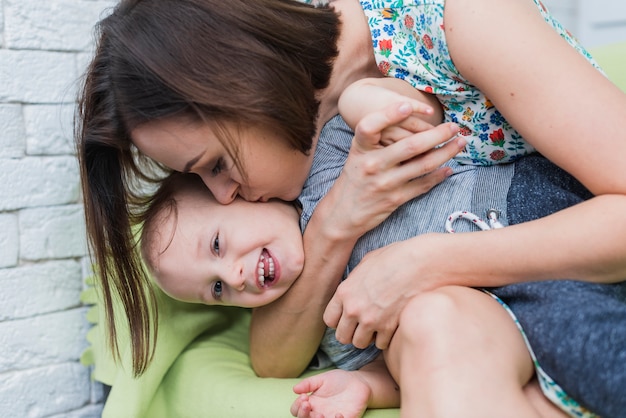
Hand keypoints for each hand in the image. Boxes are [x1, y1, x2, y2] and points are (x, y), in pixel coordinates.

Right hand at [291, 370, 370, 417]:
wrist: (359, 382)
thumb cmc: (339, 380)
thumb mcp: (322, 379)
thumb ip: (309, 384)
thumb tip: (294, 389)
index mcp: (312, 403)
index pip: (297, 410)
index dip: (297, 406)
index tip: (303, 396)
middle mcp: (319, 413)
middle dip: (303, 414)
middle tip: (307, 404)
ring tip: (320, 414)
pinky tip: (338, 414)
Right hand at [318, 103, 463, 241]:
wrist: (342, 214)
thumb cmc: (353, 179)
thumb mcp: (357, 155)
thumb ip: (377, 141)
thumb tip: (409, 123)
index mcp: (360, 149)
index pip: (370, 126)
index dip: (389, 114)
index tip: (408, 105)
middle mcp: (372, 164)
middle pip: (411, 145)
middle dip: (438, 134)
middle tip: (454, 127)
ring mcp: (385, 183)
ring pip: (424, 164)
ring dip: (446, 153)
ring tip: (460, 143)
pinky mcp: (395, 199)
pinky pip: (423, 184)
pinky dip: (439, 176)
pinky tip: (449, 169)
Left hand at [323, 236, 438, 349]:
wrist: (419, 263)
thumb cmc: (394, 257)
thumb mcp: (366, 263)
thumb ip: (354, 281)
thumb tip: (352, 288)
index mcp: (345, 292)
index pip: (329, 319)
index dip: (338, 321)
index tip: (348, 318)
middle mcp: (354, 309)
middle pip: (342, 336)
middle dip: (351, 333)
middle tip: (362, 327)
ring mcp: (371, 320)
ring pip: (360, 343)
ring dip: (367, 338)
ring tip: (376, 327)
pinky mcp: (388, 327)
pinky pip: (380, 344)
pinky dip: (384, 338)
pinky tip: (390, 326)